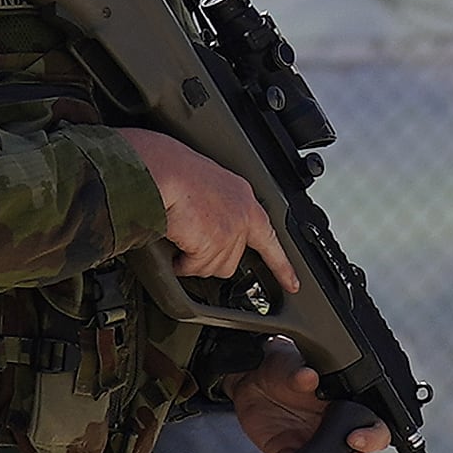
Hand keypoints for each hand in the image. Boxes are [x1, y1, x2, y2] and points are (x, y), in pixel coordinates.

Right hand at [114, 128, 299, 292]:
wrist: (159, 168)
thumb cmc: (172, 170)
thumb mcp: (207, 186)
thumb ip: (219, 210)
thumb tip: (209, 231)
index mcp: (243, 198)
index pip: (269, 238)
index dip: (282, 265)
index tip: (292, 283)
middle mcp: (242, 215)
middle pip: (232, 260)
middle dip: (208, 258)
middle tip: (190, 241)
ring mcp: (230, 231)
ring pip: (212, 268)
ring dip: (191, 260)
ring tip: (179, 234)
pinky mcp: (214, 243)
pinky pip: (193, 268)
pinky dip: (179, 262)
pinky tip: (173, 242)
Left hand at [228, 338, 394, 452]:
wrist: (246, 379)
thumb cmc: (277, 365)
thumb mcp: (287, 363)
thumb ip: (298, 370)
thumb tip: (308, 377)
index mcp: (342, 399)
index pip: (369, 419)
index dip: (372, 433)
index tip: (357, 437)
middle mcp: (331, 424)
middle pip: (358, 448)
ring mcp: (311, 441)